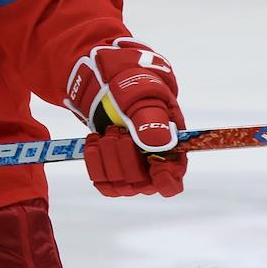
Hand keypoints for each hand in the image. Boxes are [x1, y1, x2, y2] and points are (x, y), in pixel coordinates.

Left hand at [65, 38, 186, 196]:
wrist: (107, 82)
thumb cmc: (133, 86)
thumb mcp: (142, 95)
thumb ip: (151, 119)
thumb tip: (159, 143)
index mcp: (170, 148)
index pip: (172, 181)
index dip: (163, 179)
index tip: (151, 163)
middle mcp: (151, 164)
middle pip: (141, 184)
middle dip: (125, 156)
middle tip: (117, 130)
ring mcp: (131, 168)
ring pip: (120, 185)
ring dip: (108, 156)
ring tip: (106, 131)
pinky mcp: (111, 169)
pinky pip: (103, 183)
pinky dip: (95, 162)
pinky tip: (94, 140)